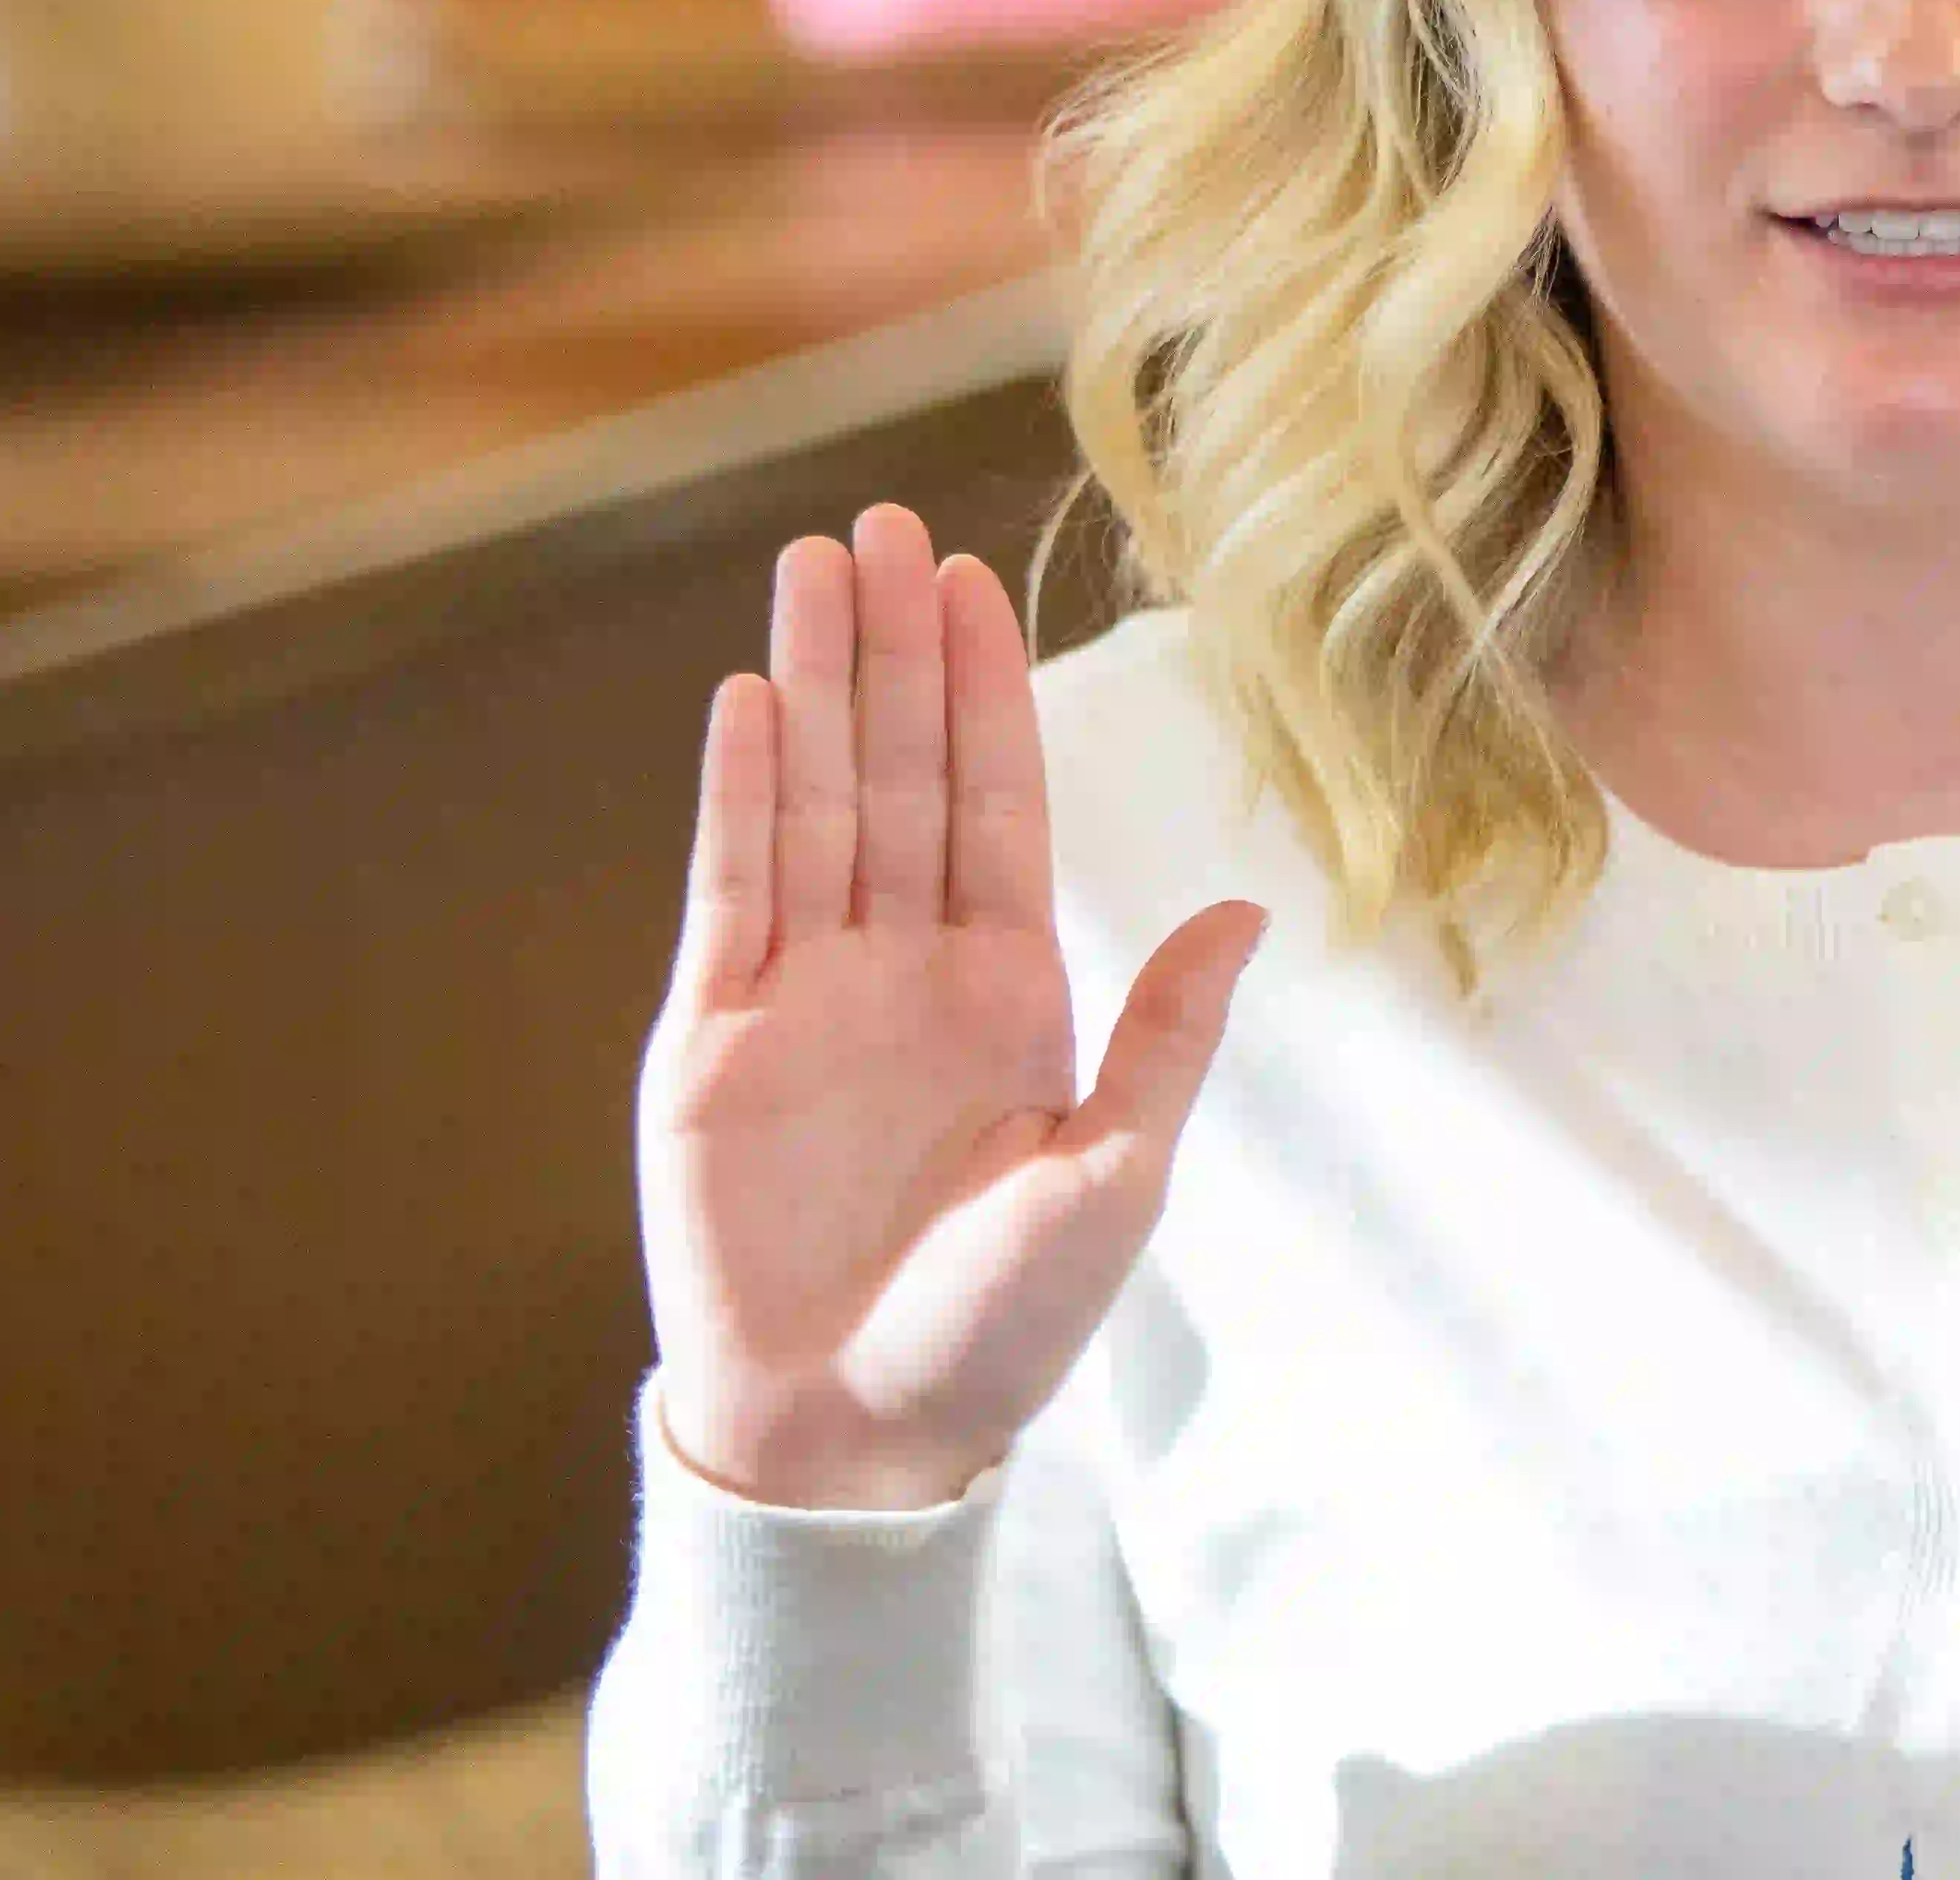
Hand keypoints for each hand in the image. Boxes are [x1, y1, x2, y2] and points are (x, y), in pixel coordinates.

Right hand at [634, 507, 1265, 1512]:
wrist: (860, 1437)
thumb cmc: (998, 1330)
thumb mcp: (1112, 1179)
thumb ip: (1166, 1039)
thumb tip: (1245, 910)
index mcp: (1005, 988)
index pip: (995, 805)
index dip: (985, 693)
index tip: (972, 583)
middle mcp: (903, 968)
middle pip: (901, 773)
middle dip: (894, 650)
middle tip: (883, 522)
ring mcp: (804, 994)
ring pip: (813, 804)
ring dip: (814, 685)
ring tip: (812, 567)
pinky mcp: (714, 1041)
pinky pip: (733, 893)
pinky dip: (742, 796)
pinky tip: (750, 702)